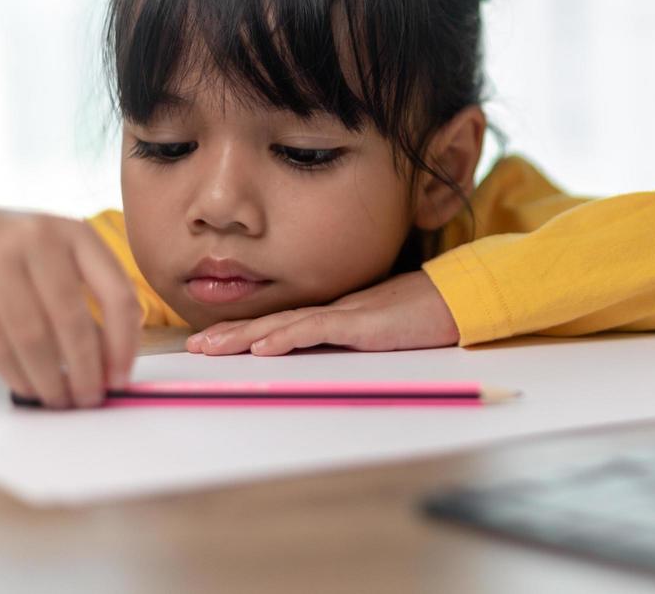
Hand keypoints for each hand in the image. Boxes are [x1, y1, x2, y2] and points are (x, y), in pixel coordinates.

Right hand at [0, 195, 140, 408]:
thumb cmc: (12, 254)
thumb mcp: (56, 259)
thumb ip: (87, 301)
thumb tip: (112, 367)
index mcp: (77, 232)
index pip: (116, 293)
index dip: (124, 343)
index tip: (121, 379)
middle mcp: (39, 238)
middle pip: (72, 320)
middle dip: (86, 371)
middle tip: (89, 400)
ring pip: (33, 337)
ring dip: (50, 380)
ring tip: (60, 401)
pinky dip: (17, 374)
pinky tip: (29, 389)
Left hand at [184, 270, 459, 355]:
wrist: (459, 298)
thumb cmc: (426, 316)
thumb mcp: (380, 332)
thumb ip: (352, 339)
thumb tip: (323, 355)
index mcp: (336, 315)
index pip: (282, 324)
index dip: (246, 333)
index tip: (212, 342)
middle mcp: (334, 311)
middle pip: (273, 323)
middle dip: (231, 335)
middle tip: (194, 347)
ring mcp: (347, 315)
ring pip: (285, 326)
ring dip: (245, 337)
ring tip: (211, 348)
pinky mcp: (363, 323)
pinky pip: (318, 331)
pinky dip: (287, 338)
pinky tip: (262, 348)